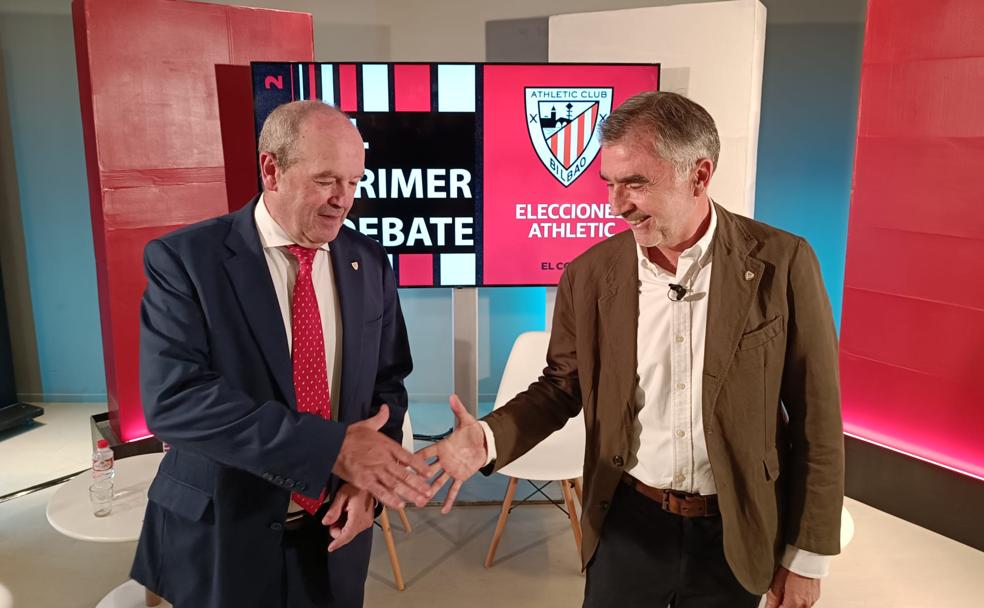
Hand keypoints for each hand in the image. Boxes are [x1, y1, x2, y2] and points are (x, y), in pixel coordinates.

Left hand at [322, 483, 374, 551]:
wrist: (369, 482)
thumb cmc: (357, 486)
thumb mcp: (341, 495)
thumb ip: (333, 510)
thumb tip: (326, 522)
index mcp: (358, 516)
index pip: (347, 534)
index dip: (338, 542)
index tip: (330, 547)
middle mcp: (365, 521)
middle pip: (347, 535)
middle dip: (337, 529)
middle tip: (333, 517)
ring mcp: (367, 521)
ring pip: (350, 532)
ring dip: (342, 526)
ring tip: (342, 511)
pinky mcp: (367, 520)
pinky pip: (354, 528)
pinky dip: (347, 524)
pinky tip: (346, 513)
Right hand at [332, 404, 437, 509]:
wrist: (332, 445)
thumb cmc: (348, 436)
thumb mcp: (367, 424)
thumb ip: (380, 418)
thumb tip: (385, 408)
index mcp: (387, 446)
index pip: (409, 457)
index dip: (420, 466)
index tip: (429, 473)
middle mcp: (384, 460)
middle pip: (406, 474)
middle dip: (419, 484)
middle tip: (430, 492)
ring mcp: (375, 471)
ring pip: (396, 485)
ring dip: (410, 494)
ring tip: (420, 501)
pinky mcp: (364, 481)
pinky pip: (380, 492)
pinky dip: (390, 499)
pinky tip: (400, 505)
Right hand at [417, 394, 487, 512]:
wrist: (486, 442)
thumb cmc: (474, 431)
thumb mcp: (466, 420)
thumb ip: (458, 409)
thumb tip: (453, 397)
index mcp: (442, 446)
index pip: (426, 452)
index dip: (416, 458)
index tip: (403, 463)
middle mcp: (444, 460)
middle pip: (427, 471)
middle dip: (418, 479)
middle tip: (406, 487)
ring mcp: (451, 469)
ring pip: (437, 482)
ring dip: (430, 491)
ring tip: (420, 501)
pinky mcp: (460, 476)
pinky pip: (454, 489)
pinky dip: (449, 499)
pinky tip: (444, 509)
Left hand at [764, 566, 820, 607]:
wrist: (807, 557)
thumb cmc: (792, 567)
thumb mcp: (776, 583)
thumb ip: (772, 599)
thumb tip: (768, 607)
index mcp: (795, 602)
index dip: (776, 607)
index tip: (773, 603)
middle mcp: (806, 604)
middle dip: (784, 605)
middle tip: (779, 598)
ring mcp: (812, 600)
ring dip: (791, 604)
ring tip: (786, 592)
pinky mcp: (816, 595)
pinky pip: (806, 603)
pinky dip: (799, 600)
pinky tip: (794, 590)